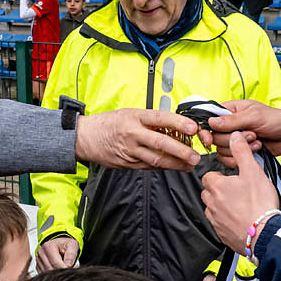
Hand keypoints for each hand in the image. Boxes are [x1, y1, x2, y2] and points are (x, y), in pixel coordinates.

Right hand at [37, 236, 78, 271]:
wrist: (60, 244)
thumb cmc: (65, 245)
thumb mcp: (72, 246)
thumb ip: (71, 255)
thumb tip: (68, 265)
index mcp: (48, 247)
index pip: (55, 263)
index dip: (64, 268)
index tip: (70, 269)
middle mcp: (41, 253)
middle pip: (50, 269)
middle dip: (60, 272)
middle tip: (67, 271)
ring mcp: (38, 260)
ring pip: (47, 273)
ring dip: (56, 274)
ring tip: (62, 269)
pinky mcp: (38, 266)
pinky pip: (44, 274)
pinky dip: (51, 275)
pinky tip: (57, 271)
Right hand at [75, 109, 200, 170]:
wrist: (86, 137)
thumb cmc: (109, 123)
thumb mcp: (130, 113)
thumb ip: (150, 120)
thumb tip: (175, 126)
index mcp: (135, 117)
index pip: (160, 118)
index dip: (178, 123)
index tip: (192, 128)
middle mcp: (133, 134)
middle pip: (161, 143)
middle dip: (181, 151)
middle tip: (195, 156)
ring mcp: (130, 150)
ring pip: (156, 159)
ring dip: (176, 164)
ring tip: (189, 165)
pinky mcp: (128, 163)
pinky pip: (149, 166)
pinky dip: (163, 167)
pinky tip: (174, 167)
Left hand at [201, 132, 278, 254]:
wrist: (265, 234)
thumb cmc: (259, 203)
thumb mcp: (253, 171)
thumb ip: (242, 152)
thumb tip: (235, 136)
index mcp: (216, 187)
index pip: (208, 176)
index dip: (219, 176)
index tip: (231, 178)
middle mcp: (211, 204)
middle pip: (208, 193)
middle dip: (219, 190)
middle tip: (236, 191)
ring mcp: (216, 220)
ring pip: (212, 209)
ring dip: (222, 206)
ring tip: (239, 205)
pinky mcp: (222, 234)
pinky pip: (220, 224)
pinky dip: (227, 221)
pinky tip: (241, 219)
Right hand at [202, 99, 280, 167]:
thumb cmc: (275, 120)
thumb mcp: (254, 115)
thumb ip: (232, 120)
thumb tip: (212, 122)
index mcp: (230, 110)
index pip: (209, 119)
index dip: (206, 129)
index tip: (208, 137)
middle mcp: (229, 125)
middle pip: (215, 137)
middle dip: (234, 138)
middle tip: (252, 133)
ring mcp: (234, 140)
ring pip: (222, 150)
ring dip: (242, 147)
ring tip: (256, 140)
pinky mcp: (239, 152)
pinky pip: (229, 159)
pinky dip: (243, 156)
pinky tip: (256, 149)